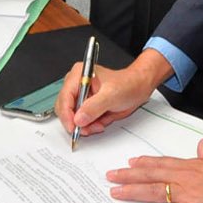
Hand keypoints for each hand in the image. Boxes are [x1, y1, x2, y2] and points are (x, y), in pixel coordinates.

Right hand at [56, 50, 170, 139]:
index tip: (73, 127)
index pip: (64, 97)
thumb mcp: (111, 95)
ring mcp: (81, 97)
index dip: (67, 114)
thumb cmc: (128, 84)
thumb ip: (94, 107)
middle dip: (77, 122)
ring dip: (85, 125)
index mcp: (79, 74)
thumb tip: (79, 118)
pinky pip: (81, 122)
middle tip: (89, 128)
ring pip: (73, 118)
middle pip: (65, 109)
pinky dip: (90, 126)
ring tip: (99, 124)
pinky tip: (101, 122)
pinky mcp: (87, 107)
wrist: (138, 88)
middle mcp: (77, 84)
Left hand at [107, 141, 202, 202]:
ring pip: (153, 191)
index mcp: (190, 165)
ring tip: (116, 192)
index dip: (143, 162)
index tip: (129, 161)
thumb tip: (201, 145)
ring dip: (133, 191)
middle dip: (128, 175)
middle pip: (150, 174)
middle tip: (110, 175)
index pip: (160, 162)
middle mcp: (184, 176)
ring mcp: (186, 191)